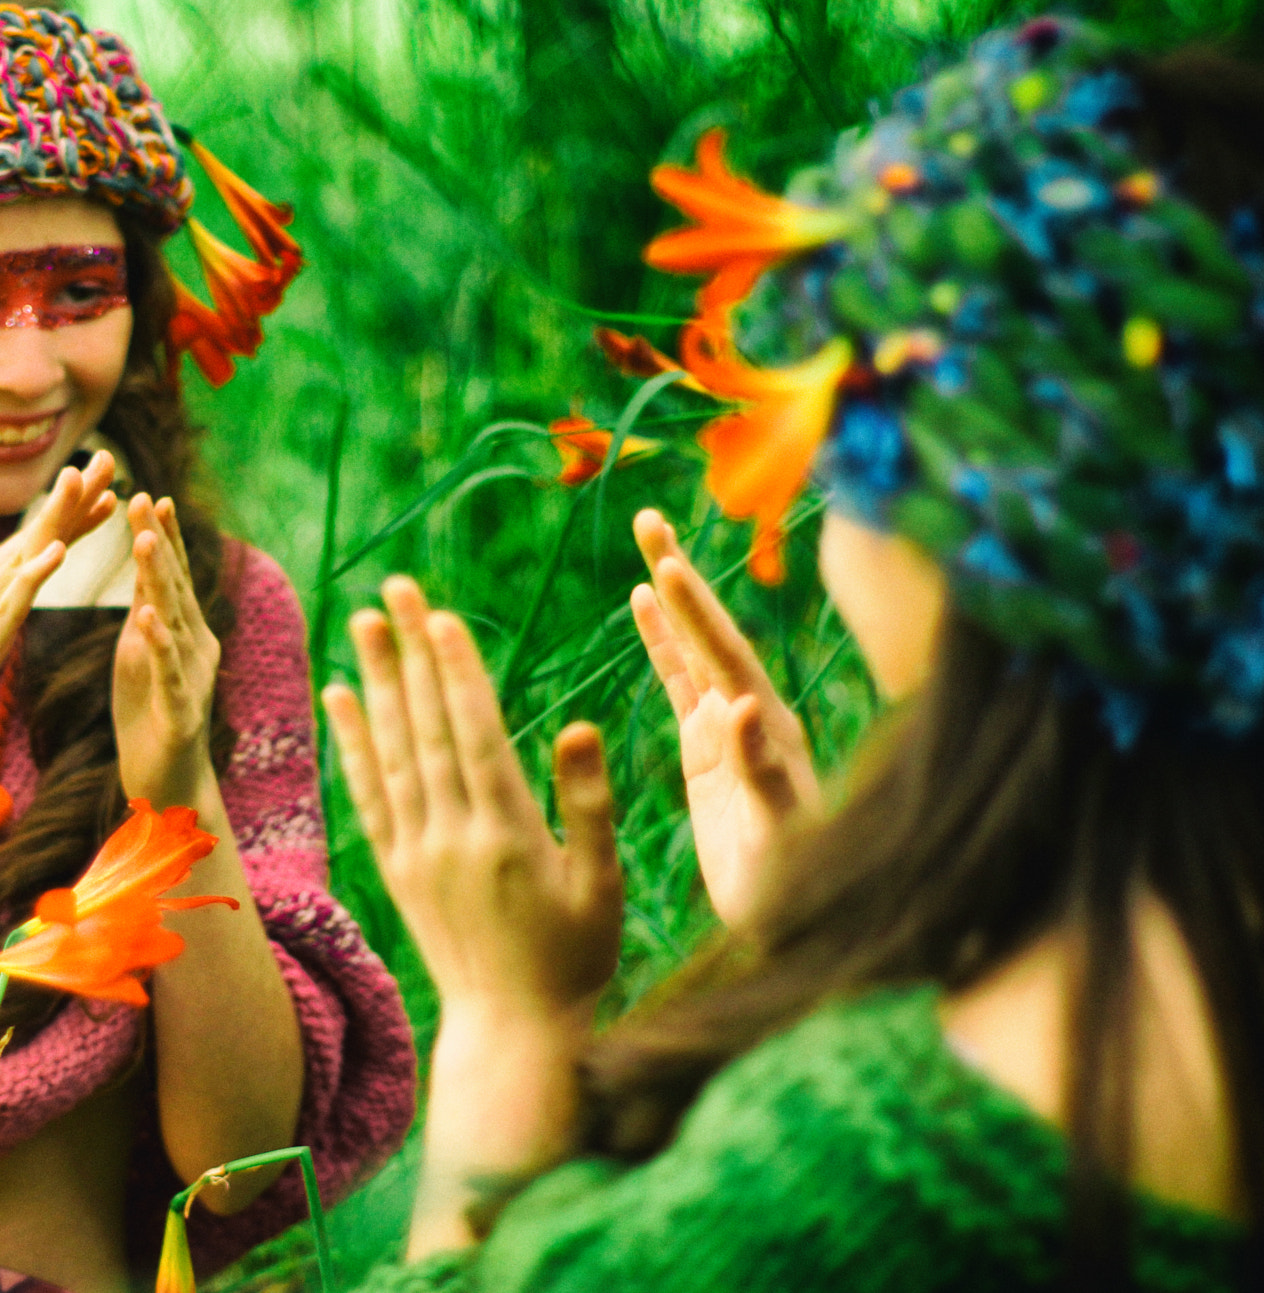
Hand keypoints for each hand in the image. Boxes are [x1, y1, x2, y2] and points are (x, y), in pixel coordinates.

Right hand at [0, 452, 118, 774]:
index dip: (77, 509)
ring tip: (83, 481)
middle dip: (75, 495)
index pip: (41, 538)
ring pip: (24, 556)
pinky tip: (57, 553)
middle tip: (110, 457)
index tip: (111, 480)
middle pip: (37, 532)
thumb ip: (3, 602)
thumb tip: (23, 580)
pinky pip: (8, 604)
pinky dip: (33, 576)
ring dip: (56, 517)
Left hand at [112, 494, 220, 803]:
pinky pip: (168, 673)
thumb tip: (141, 567)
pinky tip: (148, 618)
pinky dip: (159, 644)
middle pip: (175, 587)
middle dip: (159, 542)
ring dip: (160, 580)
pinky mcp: (180, 712)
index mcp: (184, 632)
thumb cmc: (152, 715)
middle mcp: (197, 647)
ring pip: (174, 621)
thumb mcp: (140, 654)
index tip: (150, 496)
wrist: (167, 782)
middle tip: (145, 499)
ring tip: (146, 541)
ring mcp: (192, 678)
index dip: (163, 537)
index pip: (171, 577)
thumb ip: (145, 612)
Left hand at [323, 576, 622, 1026]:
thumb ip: (588, 804)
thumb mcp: (600, 886)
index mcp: (508, 837)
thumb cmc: (575, 960)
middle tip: (395, 589)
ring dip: (376, 681)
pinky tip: (340, 697)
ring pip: (390, 752)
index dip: (456, 674)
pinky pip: (368, 794)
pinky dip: (352, 743)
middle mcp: (452, 838)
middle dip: (410, 654)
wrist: (511, 1032)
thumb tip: (578, 727)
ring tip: (362, 621)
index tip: (440, 617)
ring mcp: (416, 853)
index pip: (475, 736)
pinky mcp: (396, 868)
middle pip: (425, 729)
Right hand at [630, 509, 819, 925]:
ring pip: (694, 645)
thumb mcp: (779, 838)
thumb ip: (766, 774)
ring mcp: (731, 727)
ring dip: (670, 593)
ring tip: (646, 535)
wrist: (800, 923)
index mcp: (770, 734)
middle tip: (646, 517)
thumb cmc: (795, 889)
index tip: (663, 569)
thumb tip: (742, 710)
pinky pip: (680, 678)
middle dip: (681, 576)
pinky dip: (662, 639)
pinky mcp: (708, 746)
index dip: (696, 617)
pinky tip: (639, 600)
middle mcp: (754, 718)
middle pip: (712, 633)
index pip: (727, 661)